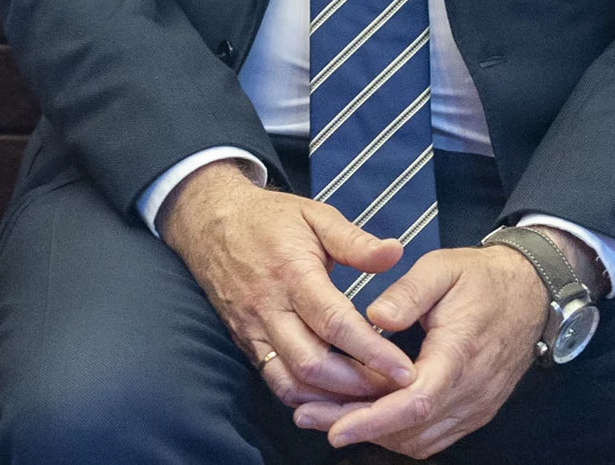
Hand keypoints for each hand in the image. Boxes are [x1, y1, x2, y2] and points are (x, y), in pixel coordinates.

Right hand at [157, 161, 416, 409]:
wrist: (207, 220)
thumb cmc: (269, 219)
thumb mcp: (314, 216)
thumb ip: (354, 240)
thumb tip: (396, 252)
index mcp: (291, 273)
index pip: (334, 323)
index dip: (373, 352)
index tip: (407, 371)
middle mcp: (267, 307)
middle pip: (312, 363)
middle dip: (358, 385)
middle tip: (397, 391)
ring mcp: (251, 328)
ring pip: (291, 381)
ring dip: (333, 399)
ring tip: (371, 398)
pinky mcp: (243, 341)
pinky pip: (274, 381)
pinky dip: (307, 397)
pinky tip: (335, 396)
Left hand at [296, 243, 547, 454]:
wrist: (530, 292)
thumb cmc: (481, 277)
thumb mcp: (442, 268)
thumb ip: (408, 292)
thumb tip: (375, 317)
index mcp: (459, 354)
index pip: (415, 401)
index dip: (372, 419)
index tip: (333, 427)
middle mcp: (471, 390)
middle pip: (410, 427)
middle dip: (357, 427)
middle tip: (306, 416)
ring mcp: (476, 405)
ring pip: (420, 438)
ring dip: (374, 433)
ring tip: (324, 416)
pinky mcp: (474, 409)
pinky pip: (432, 434)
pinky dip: (396, 432)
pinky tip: (363, 417)